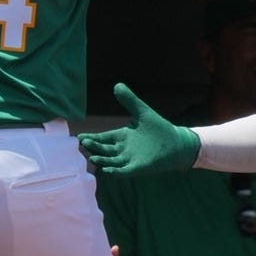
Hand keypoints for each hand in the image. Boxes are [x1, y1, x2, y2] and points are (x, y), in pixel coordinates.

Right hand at [78, 83, 199, 174]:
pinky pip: (123, 171)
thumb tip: (117, 85)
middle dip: (94, 147)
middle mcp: (122, 149)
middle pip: (103, 150)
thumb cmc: (159, 128)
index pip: (102, 138)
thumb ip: (130, 100)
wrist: (176, 143)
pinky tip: (106, 169)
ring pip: (110, 161)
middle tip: (83, 144)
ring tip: (92, 157)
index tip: (79, 137)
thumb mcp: (142, 112)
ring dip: (101, 160)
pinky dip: (114, 171)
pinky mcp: (138, 168)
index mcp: (122, 136)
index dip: (91, 138)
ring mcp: (129, 160)